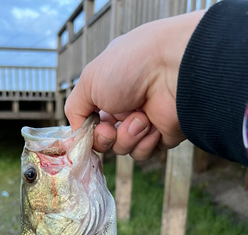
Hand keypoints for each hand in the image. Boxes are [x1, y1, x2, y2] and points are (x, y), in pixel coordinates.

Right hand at [65, 10, 204, 159]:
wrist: (172, 69)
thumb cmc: (130, 66)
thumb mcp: (88, 82)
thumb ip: (75, 110)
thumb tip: (77, 134)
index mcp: (108, 91)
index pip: (91, 122)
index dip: (88, 132)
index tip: (89, 130)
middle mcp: (125, 106)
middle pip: (105, 140)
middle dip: (105, 138)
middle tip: (110, 129)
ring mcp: (144, 123)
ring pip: (123, 149)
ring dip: (127, 137)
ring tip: (140, 118)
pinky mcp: (162, 136)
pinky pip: (143, 153)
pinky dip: (145, 142)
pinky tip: (152, 125)